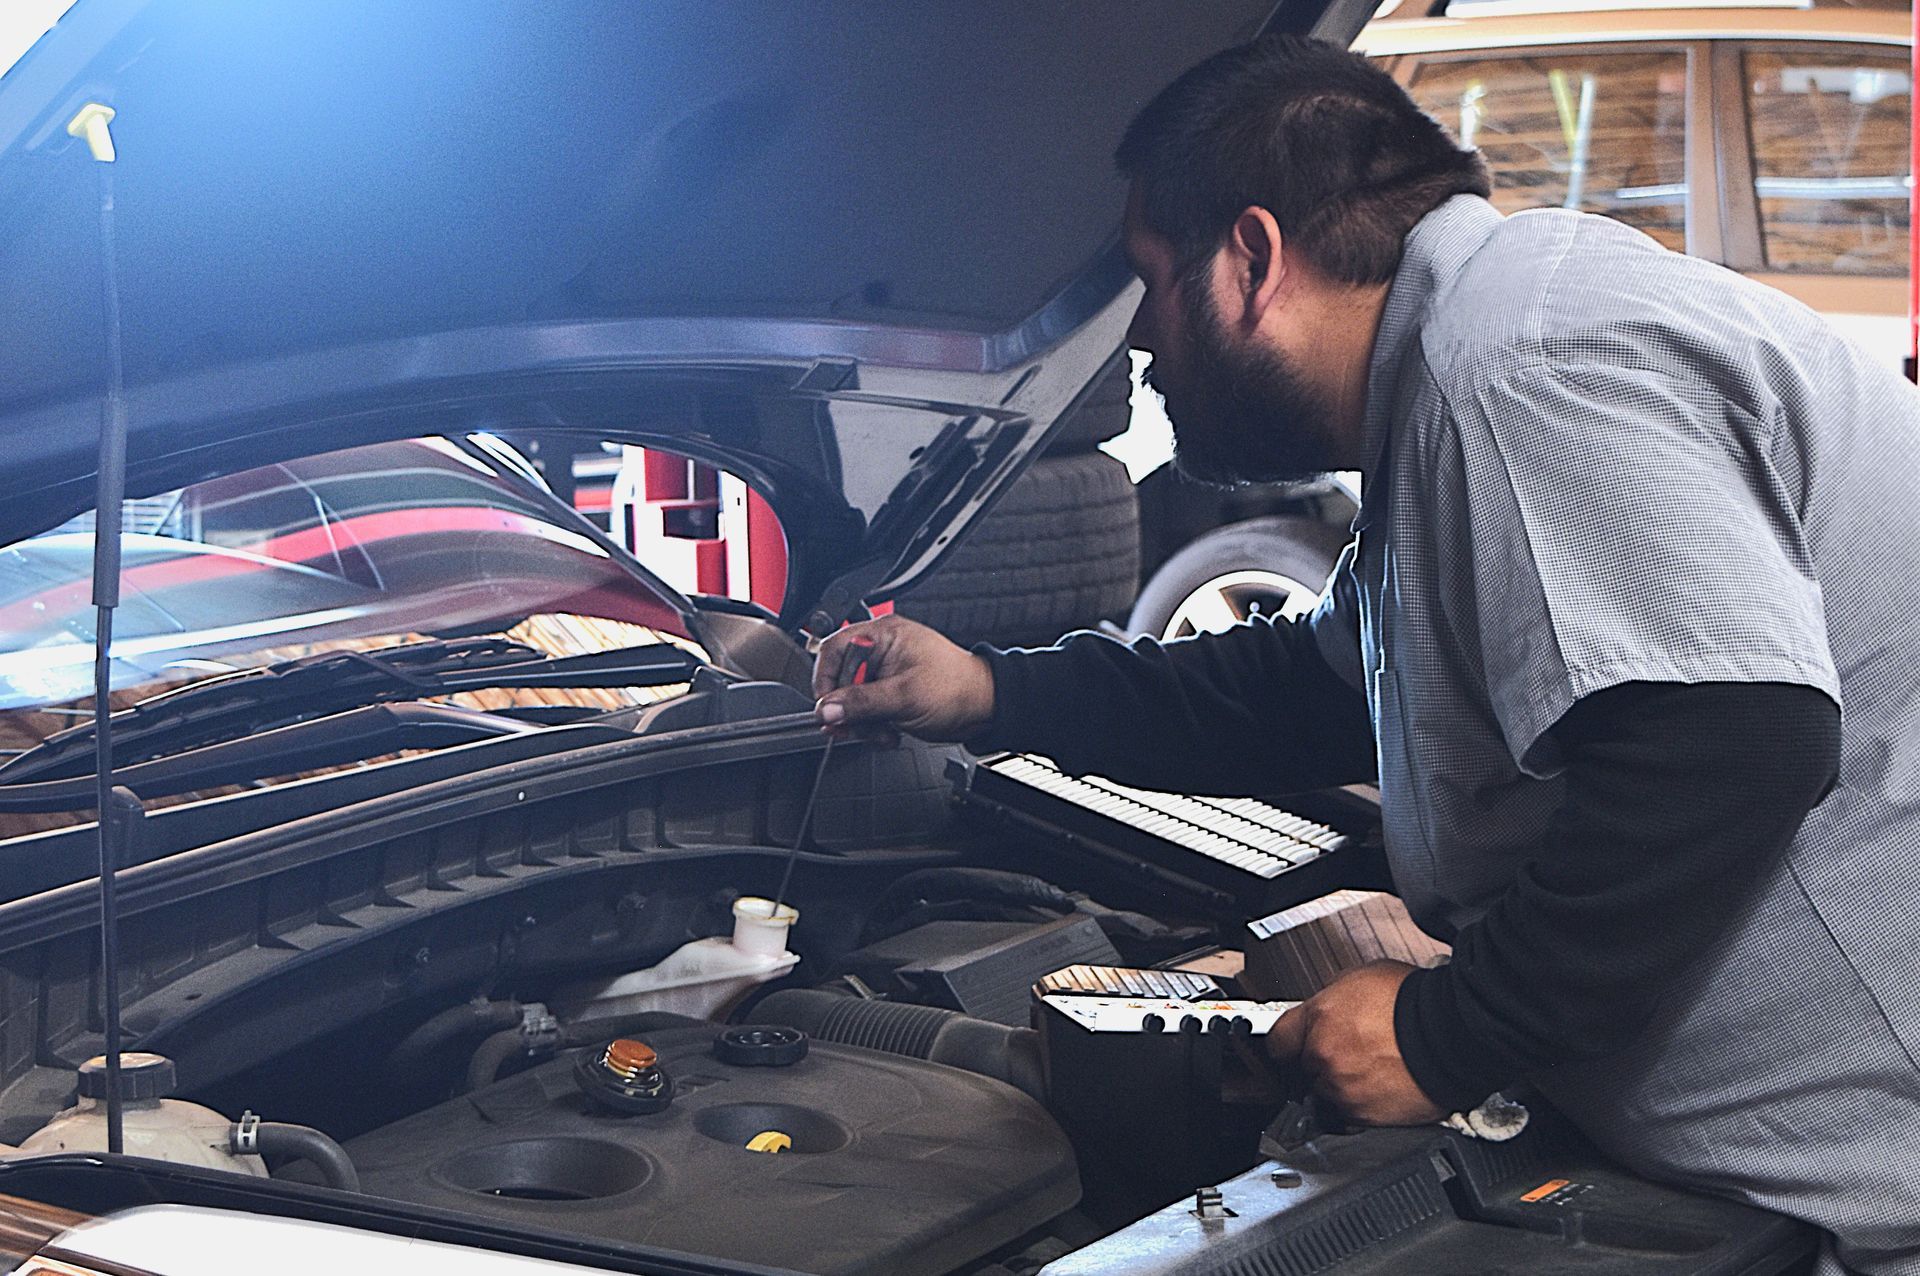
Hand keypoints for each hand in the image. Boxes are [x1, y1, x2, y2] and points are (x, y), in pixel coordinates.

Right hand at [812, 615, 995, 742]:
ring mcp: (884, 673)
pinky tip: (888, 732)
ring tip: (882, 732)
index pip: (833, 650)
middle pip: (839, 679)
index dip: (825, 680)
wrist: (983, 707)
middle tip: (855, 727)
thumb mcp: (904, 696)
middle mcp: (880, 651)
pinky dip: (871, 727)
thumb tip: (827, 709)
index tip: (828, 707)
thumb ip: (861, 702)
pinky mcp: (889, 693)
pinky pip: (865, 711)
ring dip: (861, 723)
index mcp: (882, 635)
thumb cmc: (957, 688)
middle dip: (847, 709)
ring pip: (850, 700)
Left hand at [1265, 960, 1444, 1126]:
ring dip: (1342, 1088)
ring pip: (1325, 1097)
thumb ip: (1332, 1002)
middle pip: (1302, 1071)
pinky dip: (1363, 1108)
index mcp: (1318, 1019)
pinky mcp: (1366, 1117)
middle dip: (1320, 1063)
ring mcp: (1343, 1089)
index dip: (1289, 1043)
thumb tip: (1325, 1012)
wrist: (1454, 1031)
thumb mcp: (1362, 979)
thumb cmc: (1417, 1000)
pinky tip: (1381, 1090)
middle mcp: (1324, 1057)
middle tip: (1349, 1055)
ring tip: (1371, 1073)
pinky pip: (1352, 1118)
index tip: (1294, 1047)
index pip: (1278, 1041)